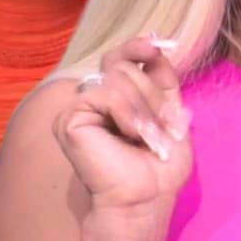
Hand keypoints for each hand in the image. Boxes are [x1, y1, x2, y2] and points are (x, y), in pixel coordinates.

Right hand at [53, 35, 192, 217]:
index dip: (137, 47)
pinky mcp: (69, 119)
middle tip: (158, 130)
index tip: (156, 45)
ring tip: (146, 140)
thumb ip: (162, 79)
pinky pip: (107, 94)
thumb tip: (156, 41)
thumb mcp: (171, 114)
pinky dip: (127, 114)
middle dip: (152, 96)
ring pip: (119, 77)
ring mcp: (79, 108)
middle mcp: (93, 99)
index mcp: (115, 98)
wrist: (145, 199)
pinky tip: (129, 137)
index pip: (121, 57)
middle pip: (126, 66)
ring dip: (144, 110)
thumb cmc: (159, 168)